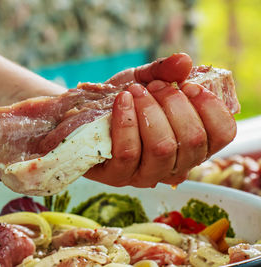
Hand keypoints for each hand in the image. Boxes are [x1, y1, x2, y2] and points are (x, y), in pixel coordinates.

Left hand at [84, 53, 235, 186]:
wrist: (80, 114)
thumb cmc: (120, 101)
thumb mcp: (144, 81)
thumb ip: (164, 72)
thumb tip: (183, 61)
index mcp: (190, 145)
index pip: (222, 135)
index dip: (211, 107)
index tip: (189, 84)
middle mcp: (173, 165)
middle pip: (192, 140)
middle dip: (174, 103)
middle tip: (154, 87)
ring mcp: (145, 175)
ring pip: (162, 147)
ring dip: (150, 111)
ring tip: (136, 92)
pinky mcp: (117, 176)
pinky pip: (129, 151)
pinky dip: (126, 121)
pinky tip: (121, 101)